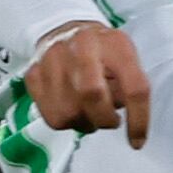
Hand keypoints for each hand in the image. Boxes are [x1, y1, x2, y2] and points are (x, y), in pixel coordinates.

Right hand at [24, 22, 151, 146]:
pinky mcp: (34, 73)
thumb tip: (124, 117)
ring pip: (68, 112)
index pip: (134, 86)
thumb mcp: (127, 60)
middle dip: (104, 119)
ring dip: (84, 122)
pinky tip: (71, 107)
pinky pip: (50, 116)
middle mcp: (81, 46)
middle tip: (109, 121)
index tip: (137, 141)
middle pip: (92, 94)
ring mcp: (53, 58)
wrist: (65, 31)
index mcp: (114, 44)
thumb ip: (131, 87)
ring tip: (89, 110)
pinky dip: (65, 121)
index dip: (138, 120)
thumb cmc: (103, 52)